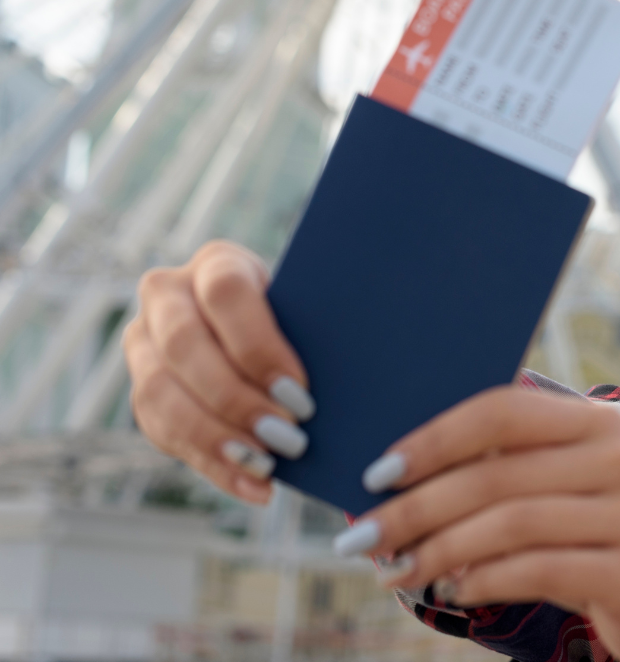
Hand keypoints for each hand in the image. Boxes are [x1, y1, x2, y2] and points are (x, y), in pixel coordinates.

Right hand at [124, 240, 314, 503]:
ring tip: (269, 466)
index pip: (226, 293)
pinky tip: (256, 487)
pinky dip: (214, 466)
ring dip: (217, 437)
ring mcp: (144, 343)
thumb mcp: (311, 312)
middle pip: (185, 346)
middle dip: (238, 400)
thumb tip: (346, 378)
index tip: (300, 391)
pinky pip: (164, 433)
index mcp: (217, 263)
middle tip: (289, 438)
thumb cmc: (305, 321)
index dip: (259, 346)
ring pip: (160, 392)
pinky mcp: (142, 391)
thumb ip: (318, 333)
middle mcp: (167, 295)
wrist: (269, 334)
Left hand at [336, 386, 619, 661]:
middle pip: (498, 474)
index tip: (377, 474)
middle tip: (363, 539)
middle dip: (416, 508)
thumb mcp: (559, 488)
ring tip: (398, 571)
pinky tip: (454, 591)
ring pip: (512, 524)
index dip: (434, 439)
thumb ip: (502, 469)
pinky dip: (483, 581)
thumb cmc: (593, 536)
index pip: (504, 411)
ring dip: (440, 550)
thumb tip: (393, 479)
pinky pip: (538, 570)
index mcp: (599, 421)